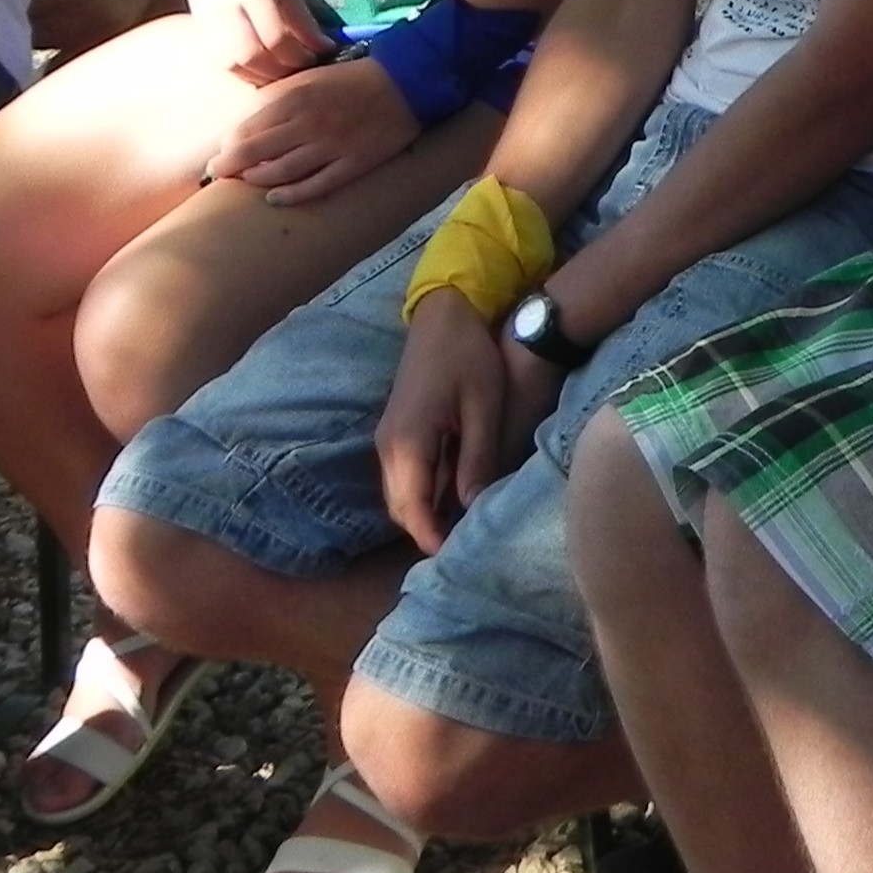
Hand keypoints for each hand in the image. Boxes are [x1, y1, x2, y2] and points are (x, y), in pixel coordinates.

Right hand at [181, 0, 329, 84]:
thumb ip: (298, 12)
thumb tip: (320, 45)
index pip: (277, 35)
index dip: (303, 52)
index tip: (325, 55)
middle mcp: (224, 6)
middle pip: (252, 55)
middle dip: (282, 70)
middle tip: (307, 70)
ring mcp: (205, 16)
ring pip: (231, 63)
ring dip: (261, 76)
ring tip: (286, 75)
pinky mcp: (195, 22)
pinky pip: (218, 57)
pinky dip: (242, 70)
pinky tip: (260, 70)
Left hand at [209, 54, 419, 203]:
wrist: (406, 83)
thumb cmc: (352, 79)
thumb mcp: (310, 77)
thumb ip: (279, 97)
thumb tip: (248, 119)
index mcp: (296, 98)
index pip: (248, 128)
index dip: (228, 145)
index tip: (220, 154)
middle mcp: (309, 124)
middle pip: (256, 153)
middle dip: (229, 167)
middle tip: (217, 175)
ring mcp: (332, 147)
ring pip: (281, 172)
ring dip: (257, 181)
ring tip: (246, 183)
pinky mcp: (353, 163)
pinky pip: (316, 186)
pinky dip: (292, 195)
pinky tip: (274, 199)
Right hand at [377, 296, 559, 553]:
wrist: (445, 314)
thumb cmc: (469, 356)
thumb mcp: (483, 408)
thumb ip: (477, 459)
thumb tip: (473, 508)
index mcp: (408, 442)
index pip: (412, 508)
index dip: (432, 538)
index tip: (456, 558)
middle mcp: (389, 446)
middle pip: (401, 507)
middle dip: (427, 531)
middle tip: (464, 548)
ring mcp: (389, 438)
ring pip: (402, 493)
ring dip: (425, 513)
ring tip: (462, 529)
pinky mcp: (398, 431)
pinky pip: (406, 475)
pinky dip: (425, 492)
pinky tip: (455, 497)